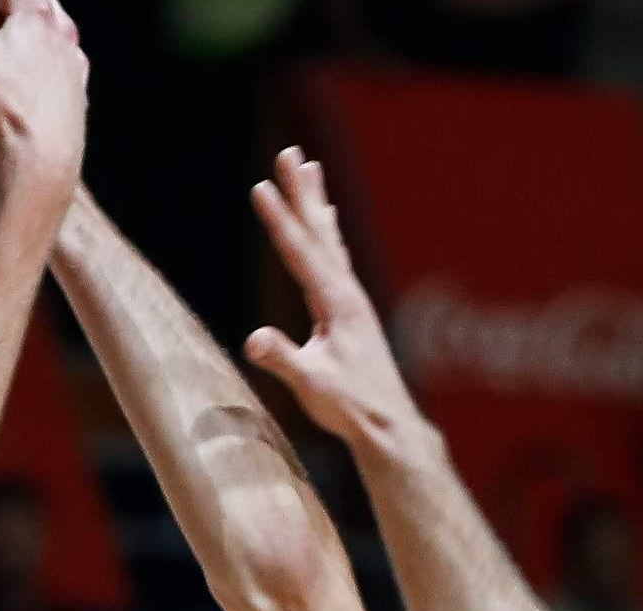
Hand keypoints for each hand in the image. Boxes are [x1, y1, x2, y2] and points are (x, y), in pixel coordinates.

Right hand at [0, 0, 86, 208]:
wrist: (42, 173)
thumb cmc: (10, 112)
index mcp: (40, 15)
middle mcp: (61, 39)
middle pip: (23, 9)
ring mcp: (67, 74)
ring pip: (34, 45)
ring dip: (7, 41)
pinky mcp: (63, 108)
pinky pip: (37, 81)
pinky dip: (15, 78)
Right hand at [242, 149, 417, 445]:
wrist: (388, 425)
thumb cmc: (351, 407)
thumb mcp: (312, 386)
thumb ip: (284, 360)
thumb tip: (254, 340)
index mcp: (337, 303)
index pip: (301, 252)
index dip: (278, 220)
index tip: (258, 187)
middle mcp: (348, 293)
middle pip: (319, 232)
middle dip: (301, 193)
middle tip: (290, 153)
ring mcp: (352, 301)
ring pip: (330, 240)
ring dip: (317, 204)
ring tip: (311, 169)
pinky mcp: (351, 312)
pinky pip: (336, 259)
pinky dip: (327, 234)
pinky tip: (327, 226)